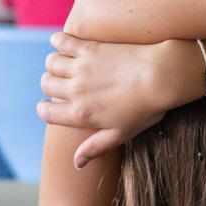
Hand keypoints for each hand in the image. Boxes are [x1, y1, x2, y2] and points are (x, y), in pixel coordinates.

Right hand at [37, 33, 182, 167]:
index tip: (52, 106)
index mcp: (81, 114)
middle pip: (46, 84)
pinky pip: (62, 41)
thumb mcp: (121, 135)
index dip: (45, 110)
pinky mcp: (90, 48)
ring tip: (64, 65)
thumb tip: (76, 164)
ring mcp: (81, 67)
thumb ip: (95, 148)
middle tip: (63, 84)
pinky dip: (58, 41)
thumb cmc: (144, 109)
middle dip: (50, 85)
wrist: (161, 77)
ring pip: (51, 63)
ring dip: (54, 64)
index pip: (45, 113)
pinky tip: (61, 42)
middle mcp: (76, 90)